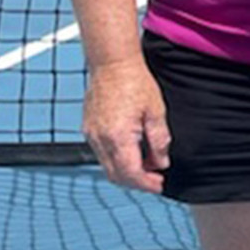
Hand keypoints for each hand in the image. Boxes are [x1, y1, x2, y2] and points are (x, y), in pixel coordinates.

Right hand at [82, 56, 170, 192]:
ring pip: (106, 166)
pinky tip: (132, 153)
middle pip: (116, 175)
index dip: (146, 183)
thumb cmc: (136, 83)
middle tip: (155, 180)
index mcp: (118, 137)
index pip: (131, 173)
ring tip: (147, 167)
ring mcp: (91, 135)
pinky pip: (101, 154)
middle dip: (136, 182)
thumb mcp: (156, 111)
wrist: (112, 64)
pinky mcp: (88, 129)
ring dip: (126, 172)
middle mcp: (100, 140)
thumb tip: (161, 163)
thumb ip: (159, 140)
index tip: (160, 185)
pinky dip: (116, 160)